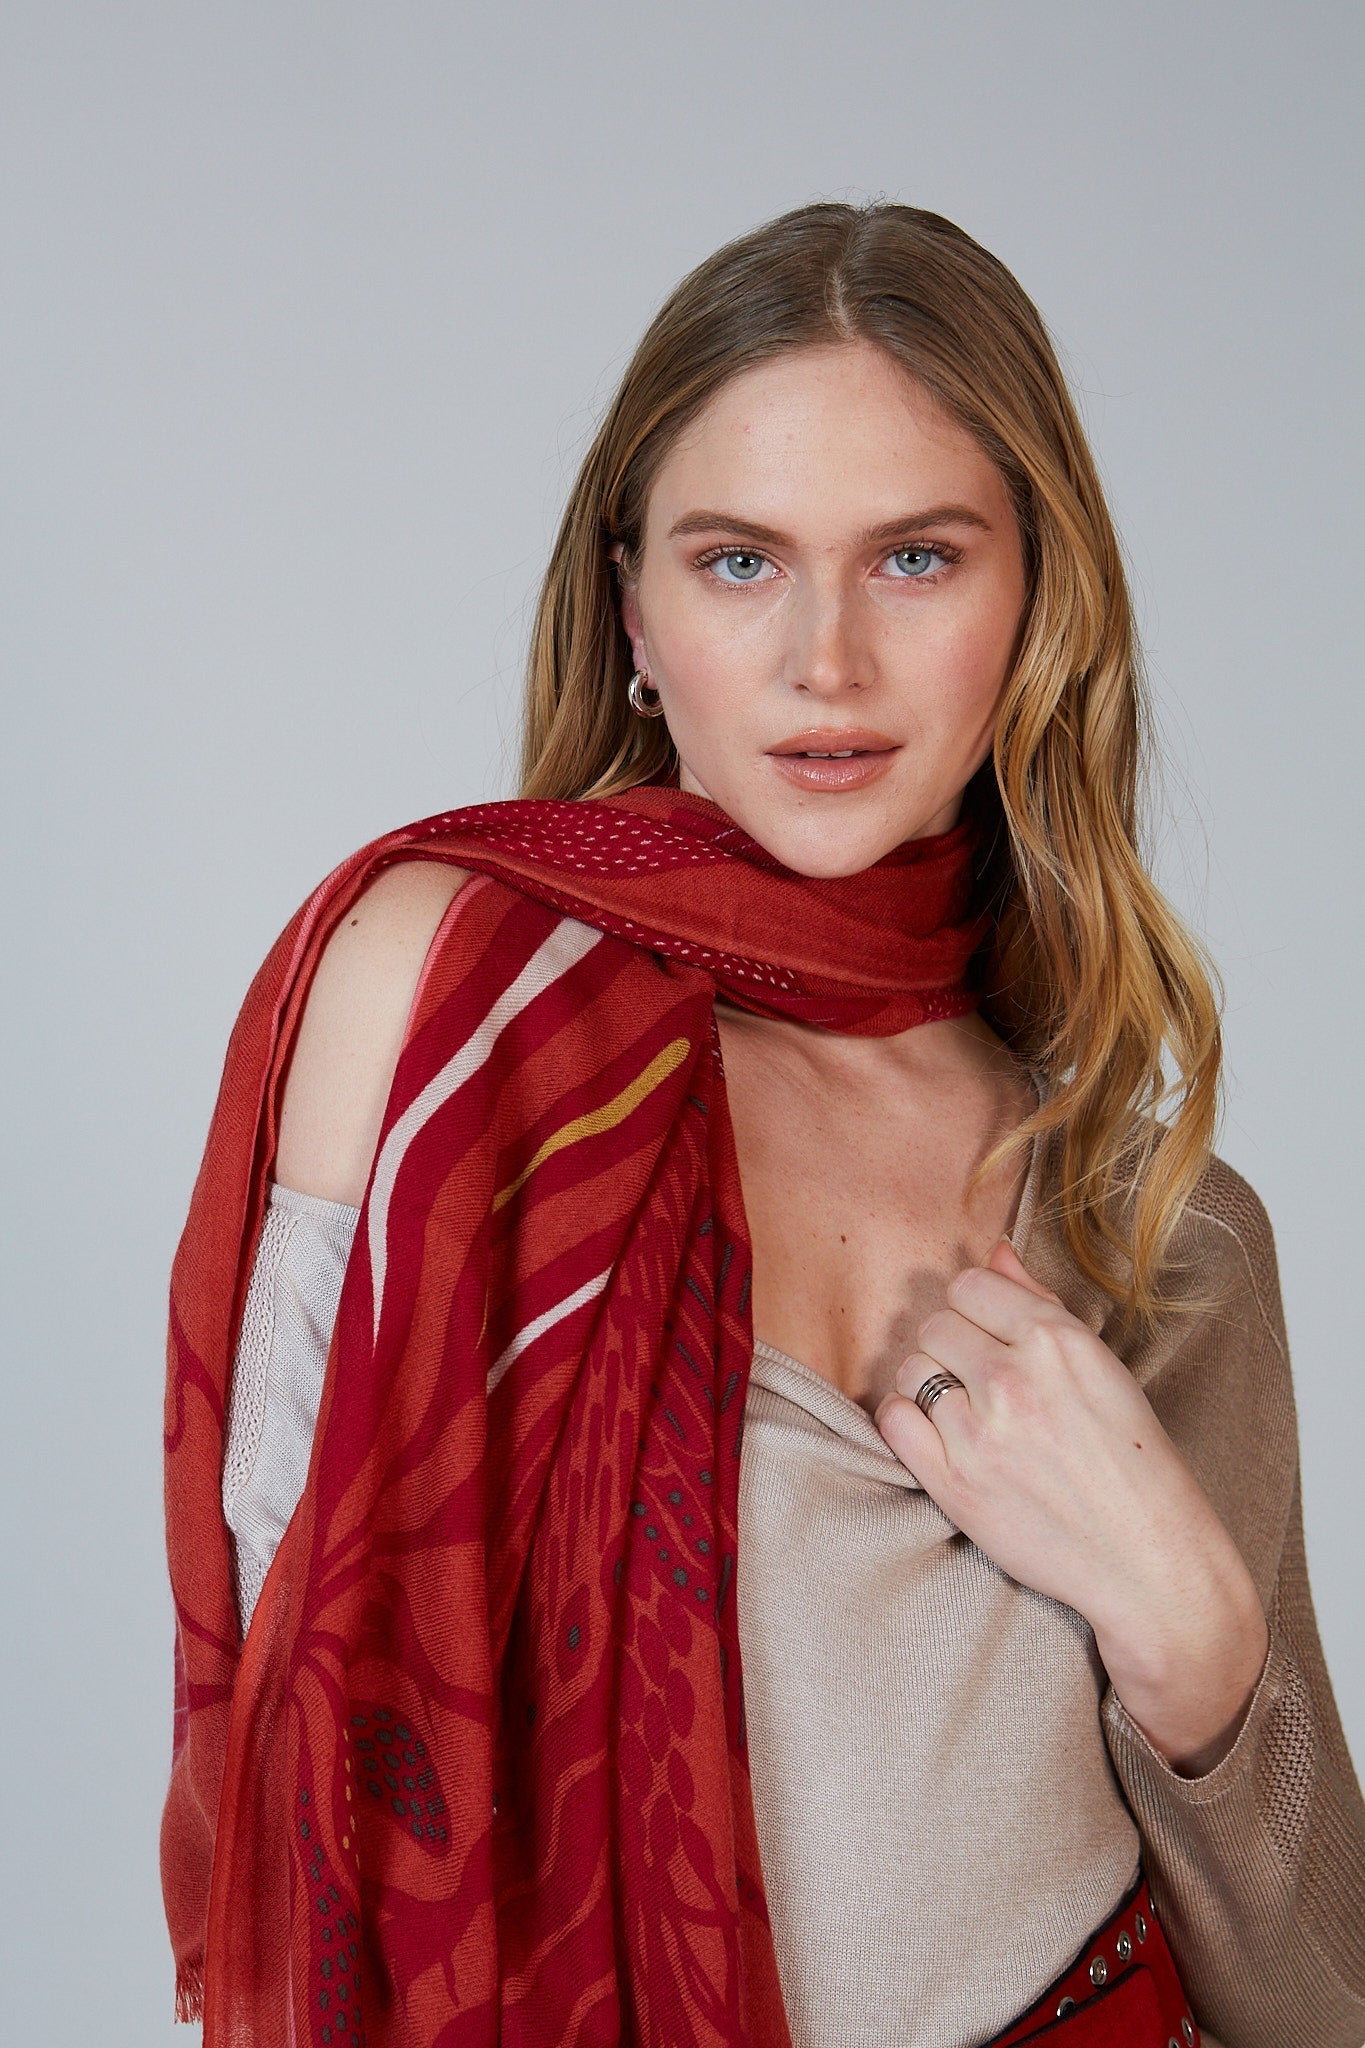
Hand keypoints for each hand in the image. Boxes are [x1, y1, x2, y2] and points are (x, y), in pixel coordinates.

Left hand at [874, 1238, 1268, 1773]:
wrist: (1148, 1559)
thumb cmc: (1132, 1462)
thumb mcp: (1100, 1367)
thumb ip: (1039, 1302)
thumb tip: (993, 1252)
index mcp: (1058, 1340)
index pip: (970, 1285)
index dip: (974, 1309)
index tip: (987, 1335)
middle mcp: (1014, 1378)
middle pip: (934, 1324)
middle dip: (950, 1347)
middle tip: (977, 1380)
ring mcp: (980, 1432)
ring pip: (910, 1369)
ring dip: (926, 1384)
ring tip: (962, 1410)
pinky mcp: (954, 1484)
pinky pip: (893, 1420)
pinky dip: (906, 1423)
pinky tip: (938, 1437)